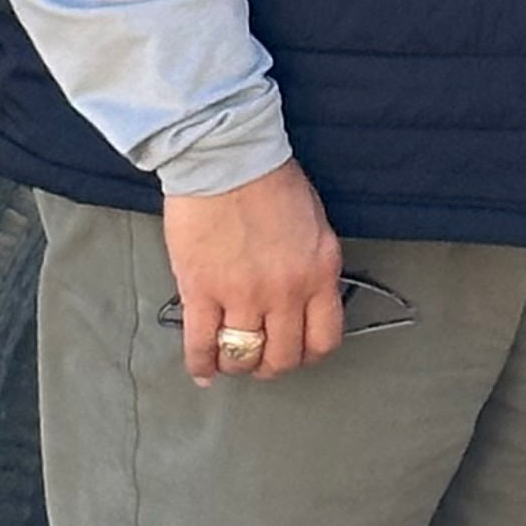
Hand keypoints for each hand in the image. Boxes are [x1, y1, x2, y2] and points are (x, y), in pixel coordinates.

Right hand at [163, 159, 345, 383]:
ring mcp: (243, 294)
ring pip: (243, 356)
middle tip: (259, 360)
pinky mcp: (202, 290)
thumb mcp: (314, 224)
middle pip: (283, 356)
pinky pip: (202, 346)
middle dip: (270, 365)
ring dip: (236, 364)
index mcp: (320, 271)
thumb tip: (303, 298)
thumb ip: (311, 266)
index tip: (295, 352)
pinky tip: (202, 370)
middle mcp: (287, 290)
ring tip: (229, 359)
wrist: (228, 155)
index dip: (307, 354)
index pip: (324, 338)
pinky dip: (201, 365)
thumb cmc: (270, 179)